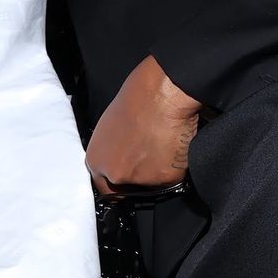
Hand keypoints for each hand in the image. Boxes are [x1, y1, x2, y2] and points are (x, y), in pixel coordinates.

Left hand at [85, 55, 201, 194]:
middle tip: (154, 152)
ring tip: (168, 140)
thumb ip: (114, 146)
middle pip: (130, 186)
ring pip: (155, 182)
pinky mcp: (167, 177)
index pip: (105, 186)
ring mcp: (141, 178)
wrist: (164, 91)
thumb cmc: (139, 96)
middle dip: (143, 174)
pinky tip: (179, 141)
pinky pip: (177, 175)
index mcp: (96, 160)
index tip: (132, 176)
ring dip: (163, 168)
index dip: (121, 180)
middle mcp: (115, 173)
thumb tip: (126, 151)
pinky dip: (181, 162)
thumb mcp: (112, 123)